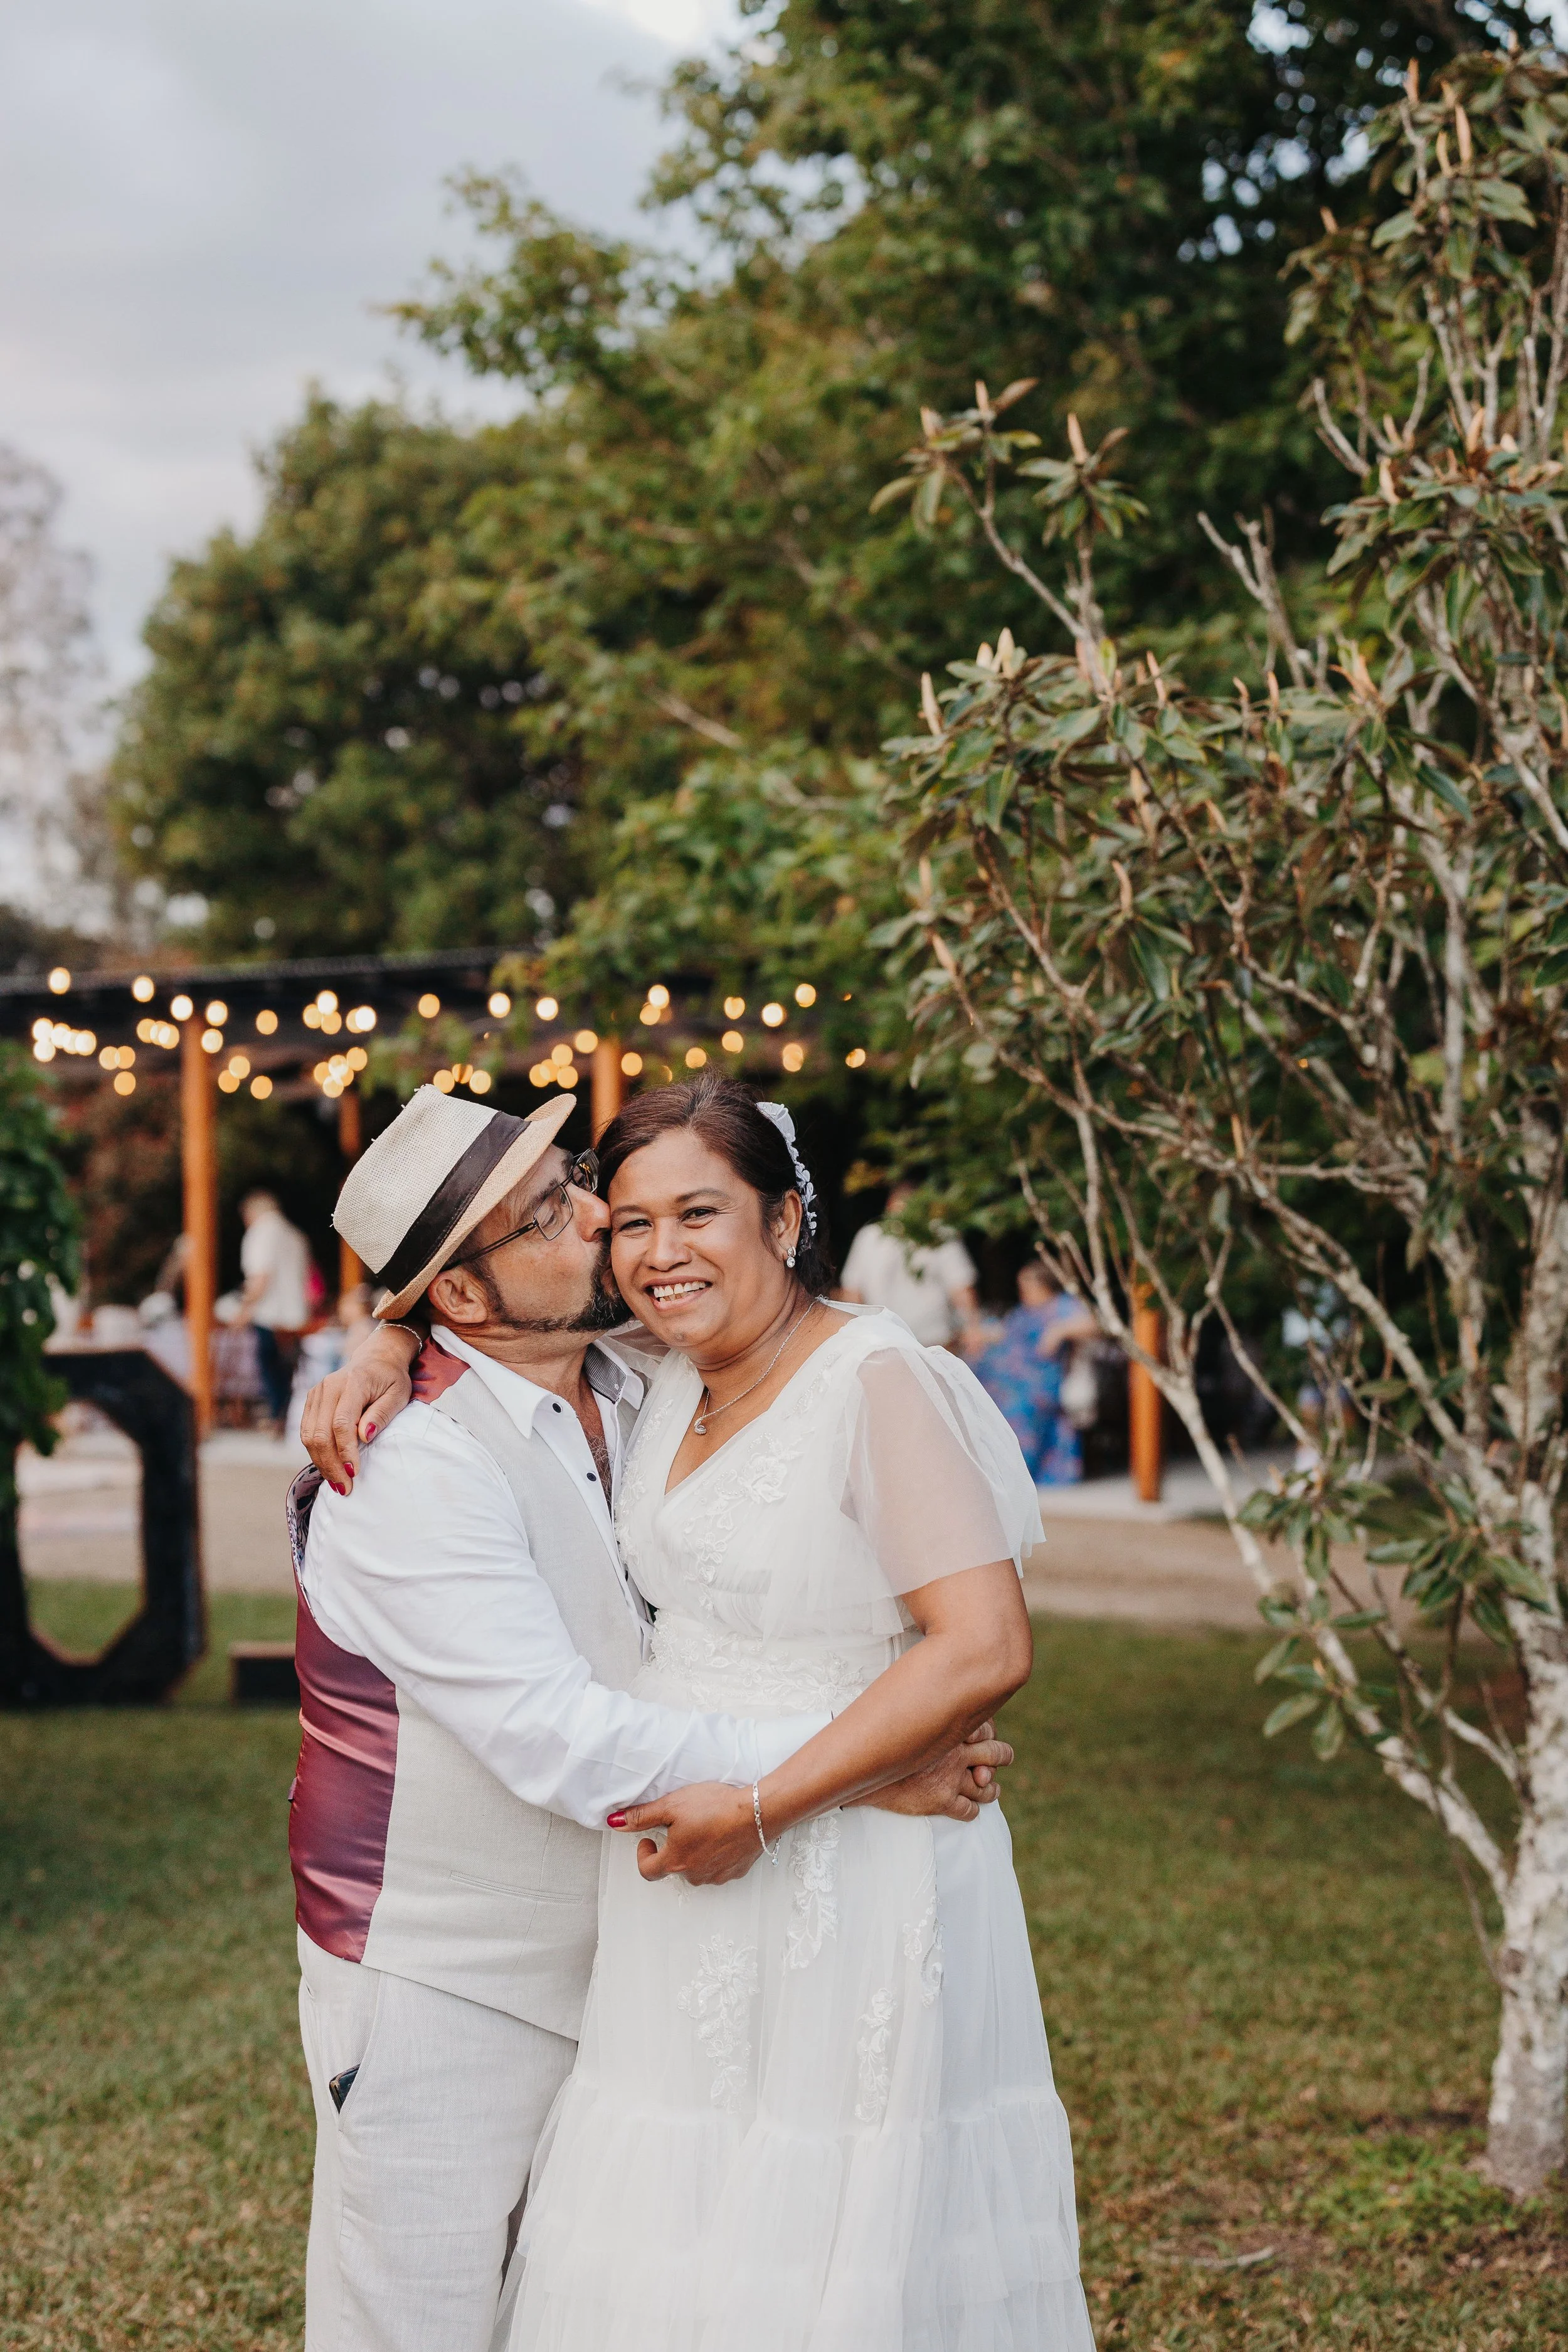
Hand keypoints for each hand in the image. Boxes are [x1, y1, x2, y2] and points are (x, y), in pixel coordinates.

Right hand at [300, 1325, 418, 1491]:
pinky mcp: (311, 1401)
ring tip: (337, 1483)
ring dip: (321, 1463)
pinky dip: (315, 1453)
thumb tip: (364, 1437)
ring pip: (309, 1435)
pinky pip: (306, 1432)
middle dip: (331, 1465)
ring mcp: (316, 1393)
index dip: (346, 1451)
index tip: (354, 1473)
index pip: (341, 1423)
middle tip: (345, 1488)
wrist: (376, 1358)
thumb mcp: (398, 1395)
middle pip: (320, 1433)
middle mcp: (328, 1387)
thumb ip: (381, 1415)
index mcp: (353, 1383)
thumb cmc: (391, 1379)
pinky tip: (329, 1468)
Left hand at [607, 1783, 760, 1885]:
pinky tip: (722, 1835)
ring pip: (696, 1869)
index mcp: (675, 1861)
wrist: (758, 1812)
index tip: (648, 1838)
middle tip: (680, 1825)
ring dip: (694, 1853)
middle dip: (672, 1849)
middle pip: (673, 1868)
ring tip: (704, 1827)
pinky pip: (718, 1868)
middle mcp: (694, 1874)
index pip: (647, 1870)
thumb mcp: (672, 1805)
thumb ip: (641, 1817)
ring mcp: (717, 1876)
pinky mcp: (736, 1872)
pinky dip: (715, 1855)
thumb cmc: (715, 1807)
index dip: (643, 1854)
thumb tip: (615, 1823)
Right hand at [857, 1722, 1013, 1820]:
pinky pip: (969, 1811)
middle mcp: (955, 1753)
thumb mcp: (908, 1718)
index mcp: (948, 1729)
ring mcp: (950, 1779)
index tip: (983, 1736)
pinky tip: (967, 1807)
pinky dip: (972, 1811)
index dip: (989, 1733)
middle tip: (1001, 1758)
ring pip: (987, 1787)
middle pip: (996, 1755)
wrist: (859, 1770)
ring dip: (990, 1788)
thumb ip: (929, 1715)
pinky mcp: (941, 1802)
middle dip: (1002, 1757)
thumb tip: (937, 1697)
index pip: (986, 1729)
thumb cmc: (881, 1740)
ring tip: (989, 1787)